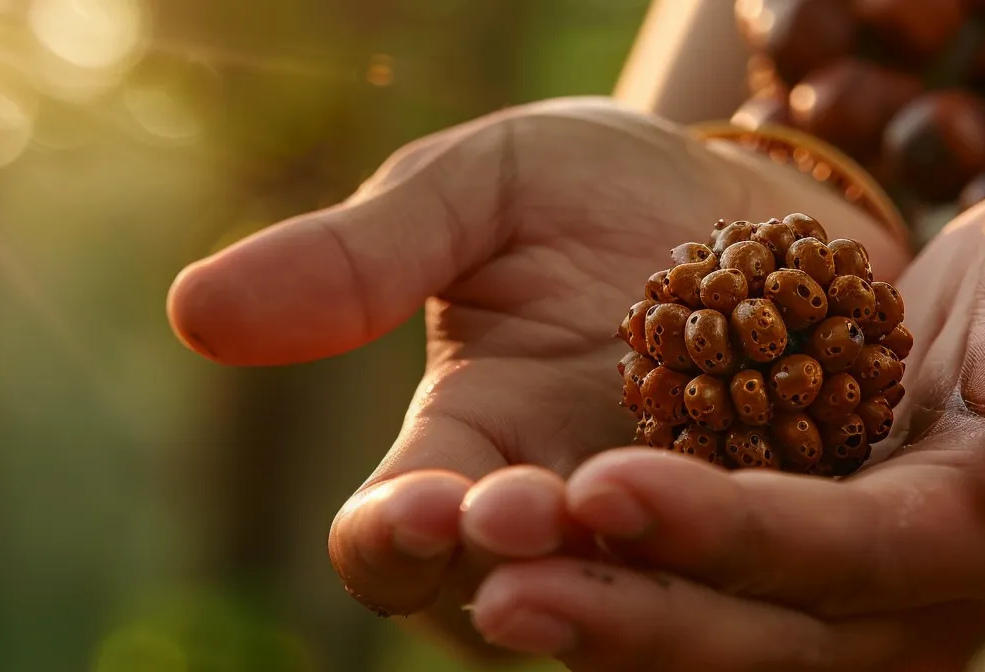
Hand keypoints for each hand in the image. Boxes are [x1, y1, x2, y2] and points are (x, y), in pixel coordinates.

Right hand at [165, 97, 907, 618]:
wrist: (750, 194)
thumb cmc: (590, 188)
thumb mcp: (477, 190)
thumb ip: (363, 257)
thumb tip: (194, 310)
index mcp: (463, 451)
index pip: (396, 540)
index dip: (399, 538)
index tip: (424, 503)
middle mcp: (563, 519)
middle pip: (516, 601)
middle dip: (521, 569)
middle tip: (533, 518)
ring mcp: (676, 534)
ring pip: (645, 610)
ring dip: (639, 581)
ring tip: (637, 519)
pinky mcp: (790, 527)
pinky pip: (774, 570)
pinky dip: (767, 554)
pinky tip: (787, 524)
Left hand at [463, 130, 984, 668]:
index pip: (861, 552)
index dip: (734, 535)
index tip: (604, 489)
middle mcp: (939, 578)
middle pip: (775, 629)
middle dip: (638, 610)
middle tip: (498, 585)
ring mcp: (881, 569)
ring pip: (735, 623)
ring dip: (616, 605)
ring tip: (487, 576)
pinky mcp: (835, 530)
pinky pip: (726, 575)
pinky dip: (636, 569)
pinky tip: (540, 543)